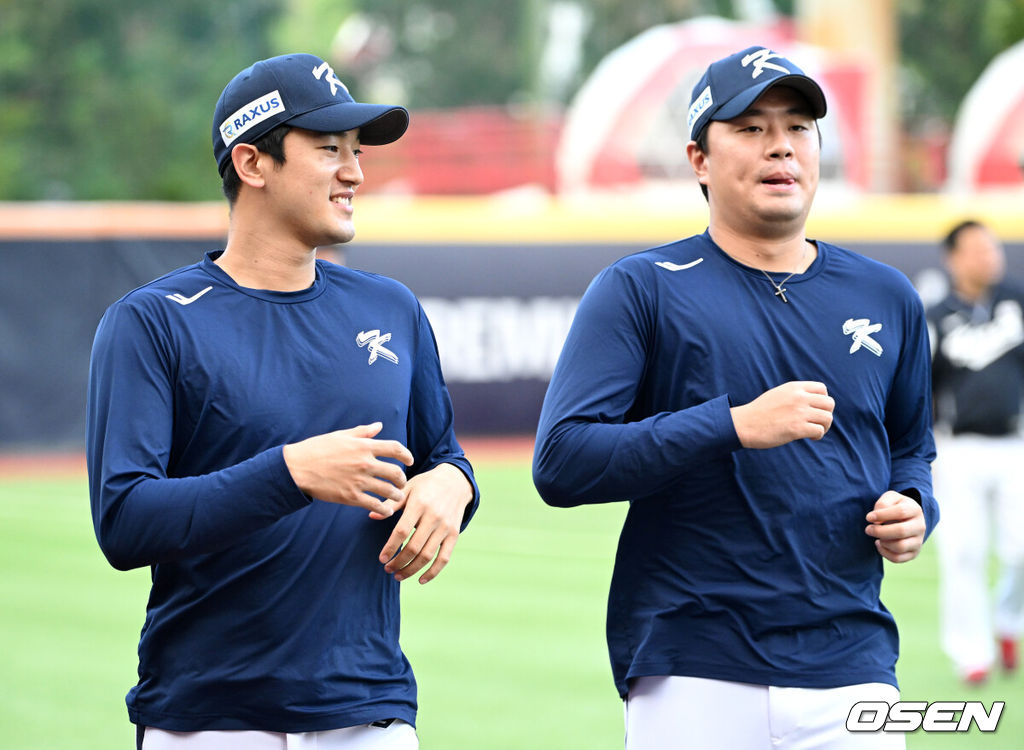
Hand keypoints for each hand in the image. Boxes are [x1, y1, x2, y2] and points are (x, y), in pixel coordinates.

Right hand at [283, 422, 413, 516]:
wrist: (297, 468)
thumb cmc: (317, 449)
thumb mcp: (341, 436)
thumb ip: (363, 432)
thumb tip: (379, 426)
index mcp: (363, 446)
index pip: (395, 448)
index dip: (406, 455)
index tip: (409, 461)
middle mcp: (364, 463)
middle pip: (395, 472)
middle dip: (403, 479)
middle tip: (402, 482)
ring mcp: (358, 481)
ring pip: (388, 491)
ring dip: (397, 495)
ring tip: (398, 497)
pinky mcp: (351, 497)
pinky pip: (375, 505)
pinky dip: (384, 509)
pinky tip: (386, 510)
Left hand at [378, 462, 473, 583]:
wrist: (455, 481)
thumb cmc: (426, 485)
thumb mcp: (408, 488)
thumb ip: (391, 503)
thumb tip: (372, 516)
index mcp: (419, 504)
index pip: (402, 531)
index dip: (390, 547)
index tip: (381, 558)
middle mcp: (434, 517)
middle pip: (414, 547)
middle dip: (398, 562)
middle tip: (387, 569)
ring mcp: (445, 527)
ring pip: (427, 556)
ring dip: (411, 570)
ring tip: (398, 575)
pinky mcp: (454, 534)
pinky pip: (444, 558)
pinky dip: (433, 572)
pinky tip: (421, 580)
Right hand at [730, 381, 834, 448]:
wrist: (744, 424)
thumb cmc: (759, 412)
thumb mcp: (778, 394)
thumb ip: (794, 394)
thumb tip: (811, 401)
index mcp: (794, 388)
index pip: (822, 389)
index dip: (823, 400)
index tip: (815, 409)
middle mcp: (799, 398)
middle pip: (829, 403)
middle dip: (826, 414)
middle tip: (817, 422)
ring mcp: (799, 413)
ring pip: (827, 418)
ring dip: (824, 426)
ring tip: (813, 431)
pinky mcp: (797, 428)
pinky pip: (819, 431)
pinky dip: (817, 436)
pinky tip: (809, 437)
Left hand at [865, 490, 925, 562]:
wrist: (908, 519)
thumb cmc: (895, 506)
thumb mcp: (890, 498)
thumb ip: (883, 504)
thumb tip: (877, 521)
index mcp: (915, 510)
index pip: (901, 512)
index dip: (882, 515)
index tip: (868, 517)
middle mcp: (920, 526)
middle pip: (901, 531)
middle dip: (880, 531)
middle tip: (868, 529)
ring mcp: (918, 541)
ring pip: (900, 547)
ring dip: (883, 542)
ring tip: (877, 537)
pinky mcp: (913, 553)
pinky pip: (898, 558)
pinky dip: (884, 553)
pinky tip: (880, 544)